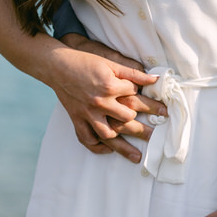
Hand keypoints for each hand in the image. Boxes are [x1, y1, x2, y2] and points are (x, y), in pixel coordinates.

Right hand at [46, 37, 166, 158]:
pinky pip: (87, 139)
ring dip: (123, 145)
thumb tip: (154, 79)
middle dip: (143, 127)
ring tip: (136, 155)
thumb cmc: (85, 62)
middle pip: (127, 119)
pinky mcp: (77, 119)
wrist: (57, 65)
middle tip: (156, 135)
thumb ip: (132, 73)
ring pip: (109, 135)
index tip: (159, 107)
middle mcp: (99, 103)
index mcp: (109, 87)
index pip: (135, 96)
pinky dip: (98, 147)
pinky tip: (108, 150)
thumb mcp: (110, 63)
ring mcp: (87, 113)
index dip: (147, 99)